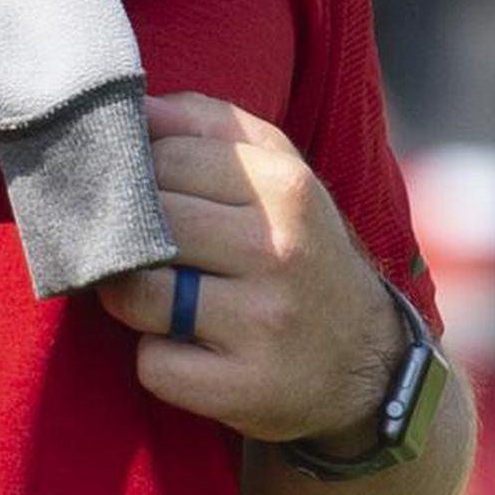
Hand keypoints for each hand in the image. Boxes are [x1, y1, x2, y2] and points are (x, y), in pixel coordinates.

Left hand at [94, 93, 404, 448]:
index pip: (160, 159)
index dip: (139, 180)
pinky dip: (158, 361)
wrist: (368, 365)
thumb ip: (204, 122)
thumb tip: (132, 104)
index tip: (147, 198)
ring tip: (166, 299)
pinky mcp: (245, 390)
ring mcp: (264, 324)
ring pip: (133, 294)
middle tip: (150, 255)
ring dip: (131, 300)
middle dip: (127, 240)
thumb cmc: (295, 249)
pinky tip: (193, 353)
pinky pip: (152, 365)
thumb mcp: (276, 171)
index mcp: (286, 187)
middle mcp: (278, 251)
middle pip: (141, 225)